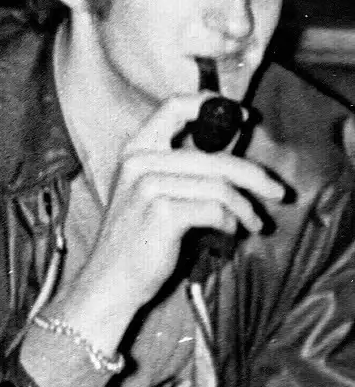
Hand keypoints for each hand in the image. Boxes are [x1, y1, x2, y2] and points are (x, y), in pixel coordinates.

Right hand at [57, 94, 285, 341]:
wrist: (110, 280)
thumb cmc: (137, 239)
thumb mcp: (151, 192)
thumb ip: (184, 167)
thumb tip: (234, 142)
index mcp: (135, 150)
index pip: (175, 106)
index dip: (214, 106)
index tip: (245, 118)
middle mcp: (138, 162)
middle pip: (214, 155)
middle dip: (255, 175)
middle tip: (276, 192)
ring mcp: (147, 186)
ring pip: (220, 185)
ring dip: (246, 207)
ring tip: (253, 223)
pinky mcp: (161, 213)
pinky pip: (215, 209)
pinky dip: (230, 223)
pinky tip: (228, 234)